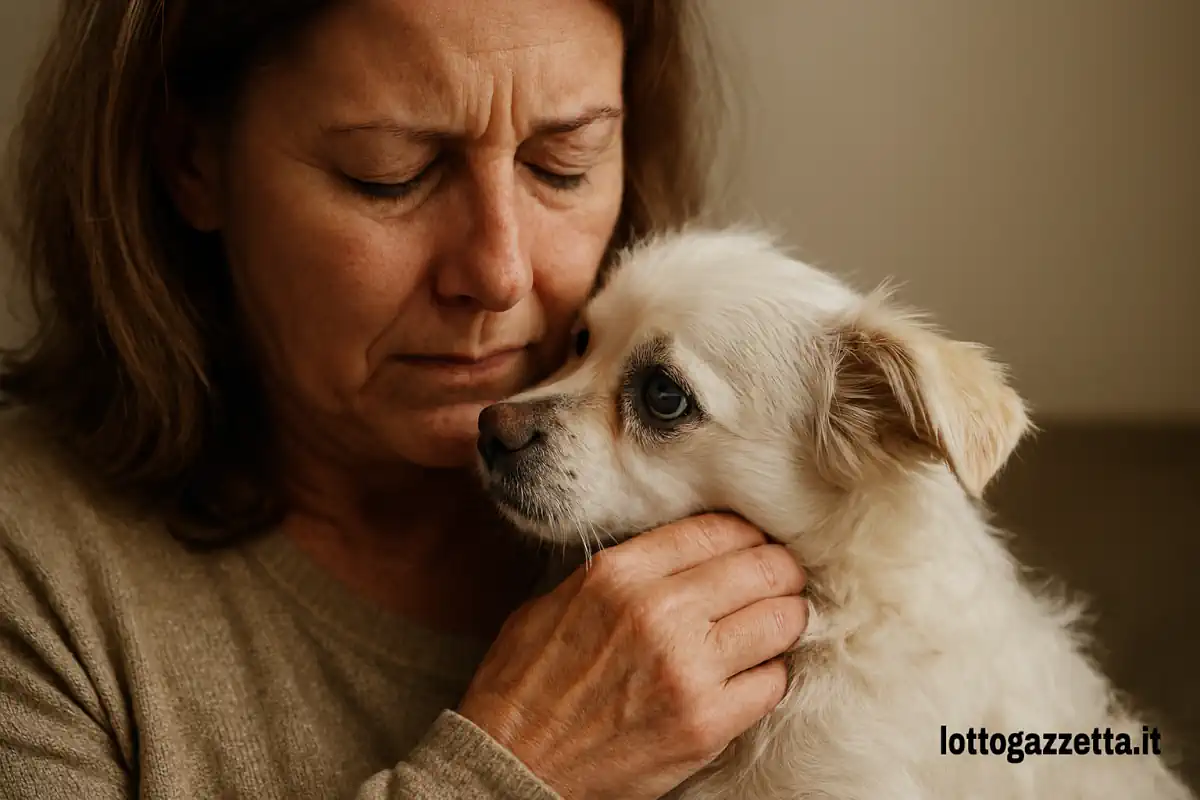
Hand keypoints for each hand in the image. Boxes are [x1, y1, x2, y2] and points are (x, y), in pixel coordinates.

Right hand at [457, 513, 807, 799]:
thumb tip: (683, 553)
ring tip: (771, 628)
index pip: (718, 530)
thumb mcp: (558, 601)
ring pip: (783, 620)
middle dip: (780, 574)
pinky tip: (751, 676)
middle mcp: (658, 611)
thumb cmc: (526, 684)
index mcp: (619, 573)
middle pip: (764, 568)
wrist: (511, 767)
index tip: (755, 547)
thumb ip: (623, 572)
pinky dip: (770, 676)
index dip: (749, 535)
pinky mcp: (705, 723)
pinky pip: (774, 682)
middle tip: (780, 585)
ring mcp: (687, 669)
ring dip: (784, 622)